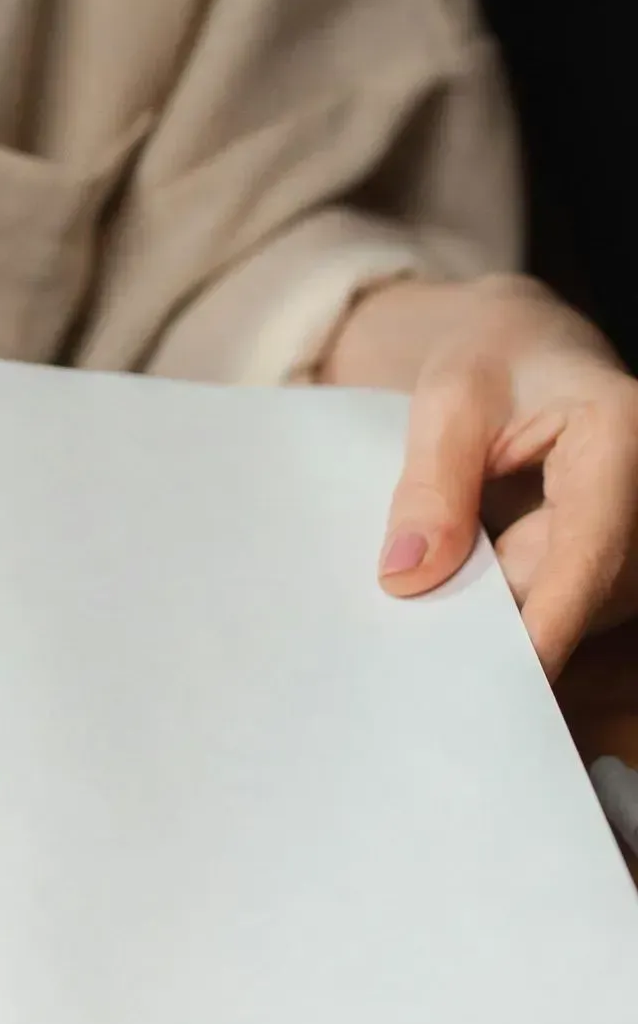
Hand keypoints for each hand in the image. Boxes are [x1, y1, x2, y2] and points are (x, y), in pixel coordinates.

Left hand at [322, 274, 637, 674]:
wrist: (525, 352)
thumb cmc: (489, 362)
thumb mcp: (445, 401)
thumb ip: (430, 484)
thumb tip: (408, 577)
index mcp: (617, 434)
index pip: (589, 545)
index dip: (553, 615)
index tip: (516, 671)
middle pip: (576, 589)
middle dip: (497, 620)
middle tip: (410, 639)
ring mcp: (634, 537)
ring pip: (569, 609)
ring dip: (498, 613)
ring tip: (430, 593)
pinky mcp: (615, 565)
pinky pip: (563, 608)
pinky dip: (509, 611)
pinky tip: (459, 595)